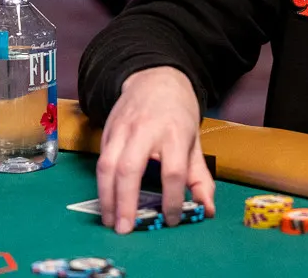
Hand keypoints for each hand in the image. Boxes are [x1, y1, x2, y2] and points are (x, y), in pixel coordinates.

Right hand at [95, 66, 215, 234]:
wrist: (155, 79)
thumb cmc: (178, 114)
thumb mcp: (194, 142)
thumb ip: (200, 178)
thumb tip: (207, 210)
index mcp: (175, 133)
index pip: (173, 171)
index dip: (172, 199)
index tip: (170, 219)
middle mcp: (146, 130)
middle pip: (130, 168)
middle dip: (126, 201)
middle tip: (125, 229)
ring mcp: (123, 129)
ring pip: (107, 166)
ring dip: (106, 197)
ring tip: (110, 221)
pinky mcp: (107, 131)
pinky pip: (100, 161)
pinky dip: (100, 185)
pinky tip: (106, 202)